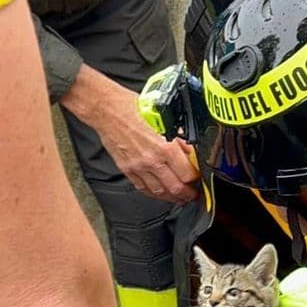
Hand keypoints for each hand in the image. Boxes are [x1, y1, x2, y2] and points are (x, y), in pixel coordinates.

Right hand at [60, 66, 199, 202]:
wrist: (107, 110)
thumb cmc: (133, 109)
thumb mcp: (165, 119)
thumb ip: (180, 139)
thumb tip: (191, 152)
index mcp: (164, 147)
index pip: (187, 174)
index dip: (196, 180)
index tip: (199, 180)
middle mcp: (152, 160)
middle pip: (175, 188)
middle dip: (188, 195)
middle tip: (194, 195)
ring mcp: (138, 167)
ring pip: (159, 192)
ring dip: (172, 197)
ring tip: (180, 197)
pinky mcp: (127, 169)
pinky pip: (143, 188)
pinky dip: (155, 193)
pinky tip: (160, 192)